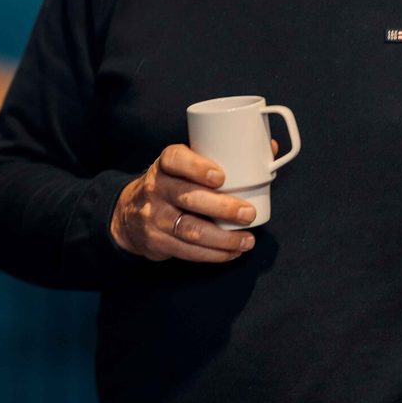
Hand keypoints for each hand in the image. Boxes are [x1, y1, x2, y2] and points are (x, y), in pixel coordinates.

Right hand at [108, 142, 271, 262]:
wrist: (131, 212)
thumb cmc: (174, 184)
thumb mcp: (185, 165)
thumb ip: (221, 157)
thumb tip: (270, 147)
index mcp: (165, 163)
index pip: (176, 159)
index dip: (197, 167)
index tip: (222, 176)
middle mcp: (156, 187)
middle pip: (189, 197)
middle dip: (223, 207)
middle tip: (248, 214)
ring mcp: (154, 216)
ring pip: (190, 228)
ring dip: (223, 238)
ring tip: (248, 241)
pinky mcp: (156, 241)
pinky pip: (186, 251)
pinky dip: (213, 255)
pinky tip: (232, 253)